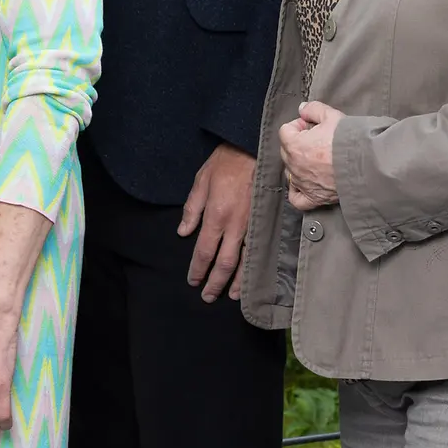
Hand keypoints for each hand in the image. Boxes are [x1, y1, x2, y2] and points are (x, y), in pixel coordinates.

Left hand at [179, 142, 254, 302]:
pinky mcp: (264, 223)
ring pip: (245, 261)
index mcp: (216, 215)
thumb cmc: (225, 163)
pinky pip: (258, 250)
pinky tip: (252, 277)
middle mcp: (235, 225)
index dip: (198, 269)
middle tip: (207, 297)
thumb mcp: (201, 181)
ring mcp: (252, 226)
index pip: (204, 250)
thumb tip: (183, 233)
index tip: (193, 281)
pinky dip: (254, 267)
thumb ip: (192, 209)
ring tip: (230, 296)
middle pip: (224, 263)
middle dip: (215, 282)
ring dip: (237, 281)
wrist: (254, 150)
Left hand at [280, 100, 344, 210]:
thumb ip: (313, 109)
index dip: (300, 126)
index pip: (286, 131)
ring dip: (299, 164)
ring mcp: (303, 183)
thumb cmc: (349, 141)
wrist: (368, 166)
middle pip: (287, 150)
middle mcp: (294, 165)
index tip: (313, 126)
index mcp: (294, 145)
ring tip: (317, 160)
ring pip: (291, 172)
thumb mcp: (332, 116)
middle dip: (299, 143)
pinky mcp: (314, 197)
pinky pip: (297, 198)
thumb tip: (302, 108)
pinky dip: (298, 191)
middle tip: (319, 141)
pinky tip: (304, 184)